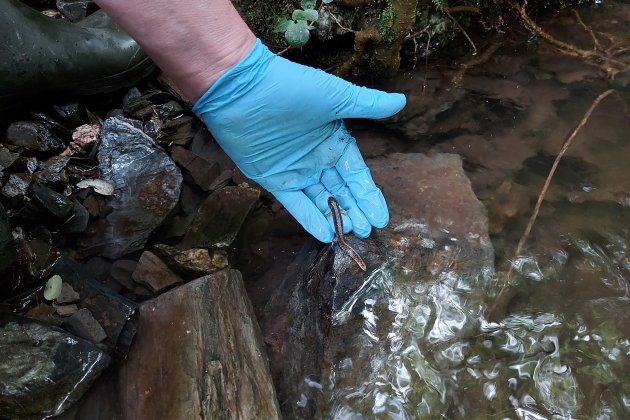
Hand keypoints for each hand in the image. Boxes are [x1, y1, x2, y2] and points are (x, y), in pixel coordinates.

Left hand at [193, 39, 405, 241]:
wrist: (243, 89)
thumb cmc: (291, 88)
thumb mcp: (335, 97)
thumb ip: (367, 104)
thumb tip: (401, 100)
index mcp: (334, 140)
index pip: (357, 174)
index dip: (369, 196)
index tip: (381, 218)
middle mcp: (317, 158)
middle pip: (341, 191)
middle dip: (355, 211)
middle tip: (368, 232)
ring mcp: (295, 170)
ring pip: (321, 200)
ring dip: (336, 217)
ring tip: (351, 235)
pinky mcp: (273, 180)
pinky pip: (296, 204)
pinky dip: (310, 219)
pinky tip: (325, 235)